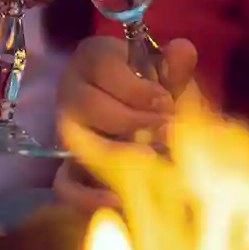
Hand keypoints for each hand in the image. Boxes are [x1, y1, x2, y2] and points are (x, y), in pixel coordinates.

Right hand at [51, 35, 198, 211]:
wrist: (147, 120)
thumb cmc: (156, 90)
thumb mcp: (168, 76)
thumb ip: (175, 66)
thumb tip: (183, 51)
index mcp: (94, 58)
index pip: (104, 67)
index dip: (138, 88)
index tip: (167, 102)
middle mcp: (71, 90)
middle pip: (88, 104)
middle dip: (133, 120)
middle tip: (167, 131)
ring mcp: (67, 132)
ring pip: (74, 141)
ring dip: (116, 152)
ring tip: (152, 159)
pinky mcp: (66, 169)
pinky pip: (65, 185)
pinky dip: (89, 195)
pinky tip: (122, 198)